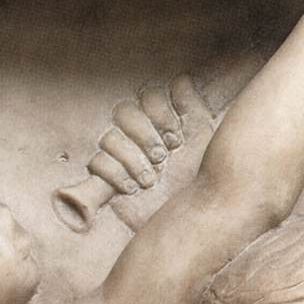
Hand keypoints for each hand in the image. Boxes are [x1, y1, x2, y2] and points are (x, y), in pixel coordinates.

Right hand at [91, 76, 216, 230]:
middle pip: (124, 112)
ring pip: (109, 138)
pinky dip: (115, 175)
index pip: (147, 96)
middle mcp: (141, 135)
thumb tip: (180, 80)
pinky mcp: (108, 179)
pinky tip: (133, 188)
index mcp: (164, 121)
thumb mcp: (207, 140)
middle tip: (163, 157)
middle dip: (144, 135)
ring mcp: (123, 156)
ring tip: (150, 179)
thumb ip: (194, 107)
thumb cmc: (205, 180)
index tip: (178, 138)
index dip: (159, 113)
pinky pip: (97, 163)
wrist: (193, 223)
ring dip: (131, 159)